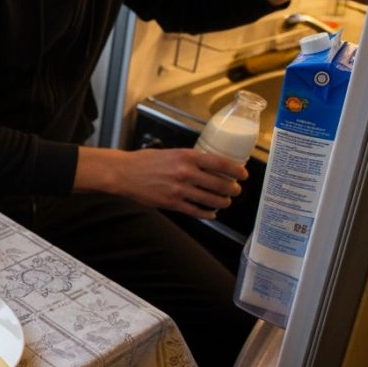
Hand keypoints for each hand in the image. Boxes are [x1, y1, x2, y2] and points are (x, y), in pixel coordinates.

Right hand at [75, 146, 246, 218]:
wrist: (124, 173)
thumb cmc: (144, 161)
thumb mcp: (170, 152)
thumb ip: (189, 159)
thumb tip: (209, 165)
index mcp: (187, 156)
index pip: (221, 163)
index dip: (236, 170)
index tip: (243, 174)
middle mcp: (186, 172)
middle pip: (220, 184)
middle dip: (232, 189)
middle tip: (235, 190)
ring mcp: (180, 189)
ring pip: (212, 199)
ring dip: (222, 202)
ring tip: (225, 202)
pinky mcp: (172, 203)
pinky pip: (197, 211)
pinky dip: (208, 214)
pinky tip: (212, 214)